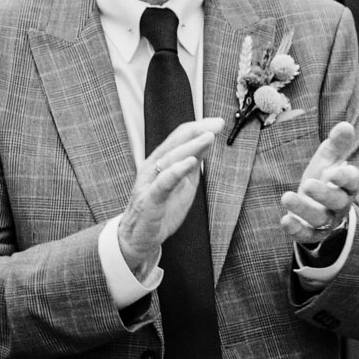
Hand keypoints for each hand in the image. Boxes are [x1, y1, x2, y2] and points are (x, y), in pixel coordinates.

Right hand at [119, 118, 220, 274]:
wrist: (140, 237)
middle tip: (217, 123)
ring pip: (169, 158)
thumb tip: (207, 140)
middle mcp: (152, 167)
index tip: (218, 121)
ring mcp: (150, 182)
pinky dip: (176, 170)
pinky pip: (163, 182)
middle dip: (197, 131)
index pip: (179, 137)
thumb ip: (193, 162)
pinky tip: (190, 162)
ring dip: (190, 146)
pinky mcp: (150, 200)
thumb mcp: (184, 182)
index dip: (199, 127)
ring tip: (208, 136)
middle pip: (174, 143)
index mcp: (161, 162)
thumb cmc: (162, 208)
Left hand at [280, 122, 358, 247]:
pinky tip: (284, 220)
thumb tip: (346, 125)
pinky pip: (307, 235)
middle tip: (308, 184)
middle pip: (337, 201)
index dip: (344, 178)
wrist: (318, 205)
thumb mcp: (329, 159)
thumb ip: (337, 144)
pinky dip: (297, 230)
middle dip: (324, 194)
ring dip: (304, 209)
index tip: (333, 171)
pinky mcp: (312, 232)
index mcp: (347, 185)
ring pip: (320, 218)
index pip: (352, 182)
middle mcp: (340, 204)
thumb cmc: (325, 177)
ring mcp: (327, 220)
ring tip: (287, 196)